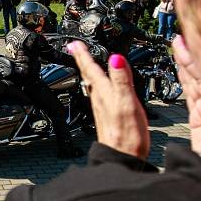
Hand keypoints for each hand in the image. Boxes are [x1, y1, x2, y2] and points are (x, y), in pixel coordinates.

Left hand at [69, 41, 149, 158]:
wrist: (122, 158)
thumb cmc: (127, 135)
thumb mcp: (127, 103)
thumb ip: (121, 80)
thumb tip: (116, 58)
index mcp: (104, 93)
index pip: (91, 69)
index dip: (83, 54)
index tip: (74, 43)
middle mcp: (99, 99)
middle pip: (88, 75)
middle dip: (81, 59)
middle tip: (73, 47)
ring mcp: (101, 108)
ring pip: (91, 84)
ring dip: (87, 71)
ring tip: (84, 62)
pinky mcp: (106, 116)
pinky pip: (98, 94)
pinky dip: (96, 84)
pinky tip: (98, 87)